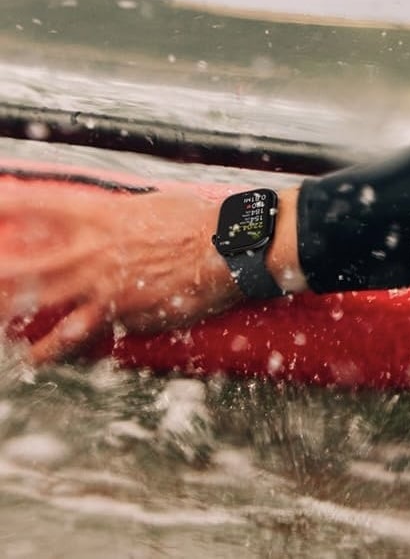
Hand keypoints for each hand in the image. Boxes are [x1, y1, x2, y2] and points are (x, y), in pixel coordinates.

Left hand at [0, 187, 242, 363]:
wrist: (234, 250)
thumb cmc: (203, 219)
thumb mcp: (155, 205)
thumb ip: (123, 214)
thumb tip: (111, 218)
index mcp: (101, 215)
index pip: (40, 204)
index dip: (6, 205)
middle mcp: (94, 251)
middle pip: (27, 266)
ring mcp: (105, 286)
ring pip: (44, 307)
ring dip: (12, 319)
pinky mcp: (123, 315)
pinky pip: (81, 335)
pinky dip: (57, 348)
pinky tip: (39, 357)